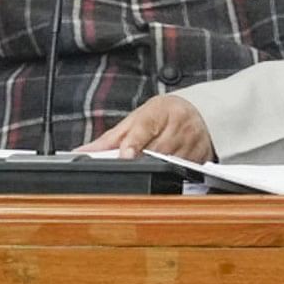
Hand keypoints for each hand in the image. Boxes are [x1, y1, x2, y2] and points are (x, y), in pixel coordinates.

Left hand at [78, 95, 217, 162]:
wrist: (195, 111)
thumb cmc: (160, 116)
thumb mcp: (134, 120)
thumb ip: (108, 139)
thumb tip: (81, 152)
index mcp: (161, 110)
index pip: (145, 128)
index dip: (134, 143)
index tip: (125, 155)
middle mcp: (180, 124)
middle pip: (156, 150)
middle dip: (140, 160)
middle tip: (128, 165)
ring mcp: (193, 140)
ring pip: (170, 163)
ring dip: (155, 169)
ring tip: (147, 165)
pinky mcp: (202, 154)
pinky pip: (183, 170)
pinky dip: (171, 173)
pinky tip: (166, 168)